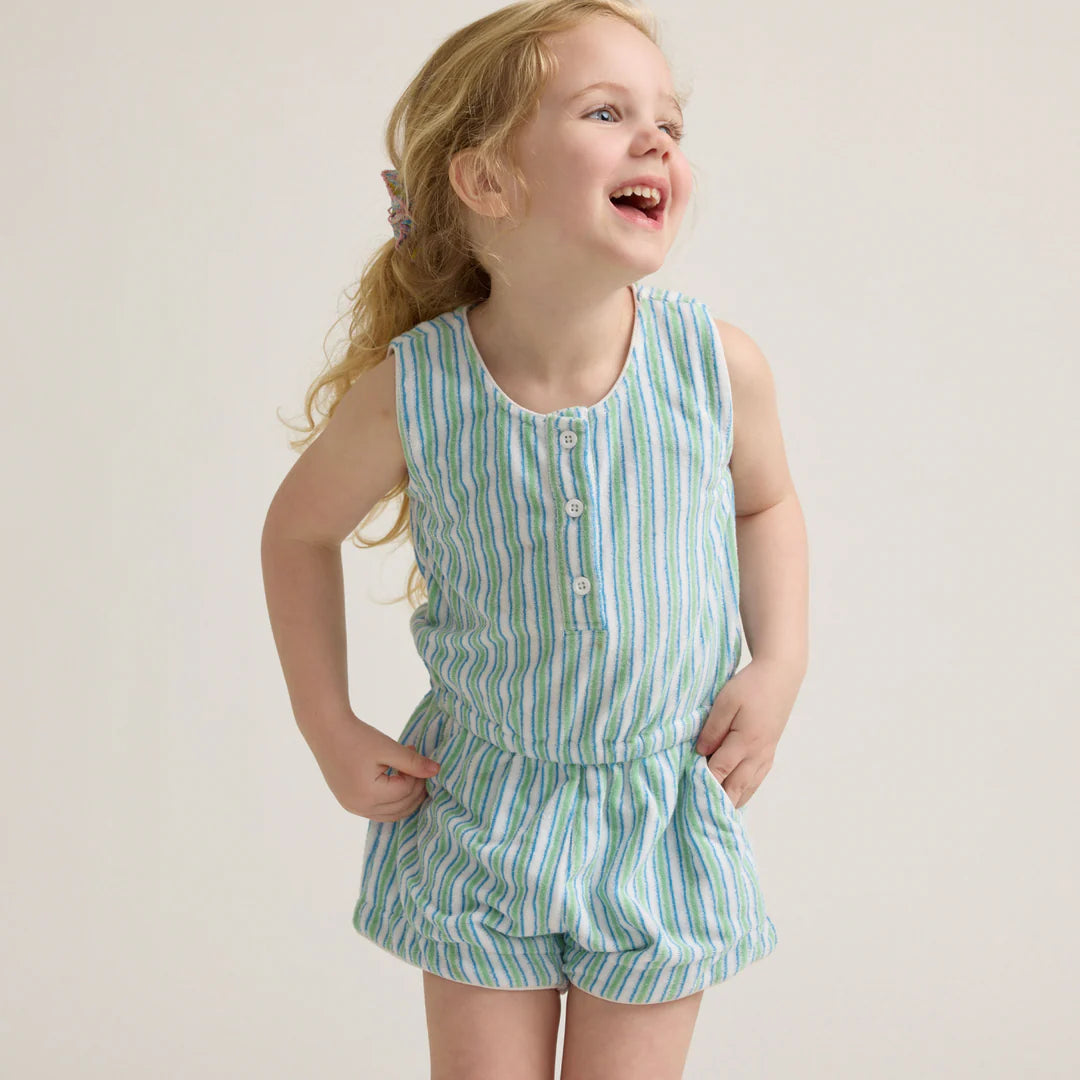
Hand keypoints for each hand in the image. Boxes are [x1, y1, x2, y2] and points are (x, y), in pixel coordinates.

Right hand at [300, 711, 440, 821]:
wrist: (326, 730)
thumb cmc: (357, 737)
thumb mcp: (388, 748)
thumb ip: (413, 762)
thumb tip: (437, 770)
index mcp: (369, 795)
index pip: (406, 792)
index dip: (419, 777)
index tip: (421, 759)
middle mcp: (360, 808)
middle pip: (401, 808)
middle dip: (415, 790)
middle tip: (420, 769)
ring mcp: (353, 808)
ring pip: (391, 813)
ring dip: (405, 798)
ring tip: (410, 775)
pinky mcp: (349, 803)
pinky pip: (378, 811)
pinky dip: (392, 801)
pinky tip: (396, 782)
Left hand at [694, 657, 799, 808]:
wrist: (781, 675)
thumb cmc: (750, 685)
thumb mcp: (726, 701)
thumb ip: (712, 729)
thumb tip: (700, 754)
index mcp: (745, 742)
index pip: (719, 771)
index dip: (703, 786)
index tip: (687, 799)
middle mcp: (758, 754)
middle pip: (735, 787)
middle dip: (717, 803)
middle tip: (699, 818)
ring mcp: (766, 755)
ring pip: (747, 788)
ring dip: (732, 802)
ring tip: (715, 817)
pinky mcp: (769, 752)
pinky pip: (756, 780)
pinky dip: (744, 793)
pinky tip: (735, 798)